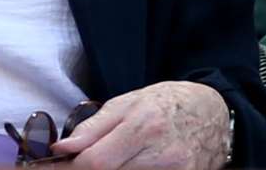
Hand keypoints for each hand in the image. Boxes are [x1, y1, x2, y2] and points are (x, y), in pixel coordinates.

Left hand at [50, 80, 232, 168]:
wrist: (215, 111)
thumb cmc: (168, 102)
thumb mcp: (126, 102)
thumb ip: (92, 128)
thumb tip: (62, 148)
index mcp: (142, 127)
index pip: (96, 162)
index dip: (69, 169)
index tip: (50, 167)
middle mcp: (161, 156)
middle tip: (72, 166)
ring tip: (101, 163)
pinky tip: (124, 167)